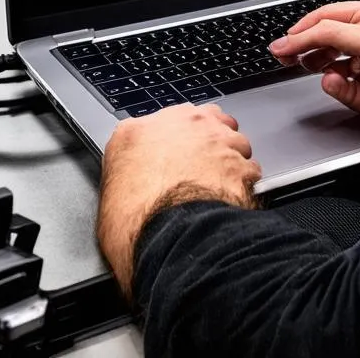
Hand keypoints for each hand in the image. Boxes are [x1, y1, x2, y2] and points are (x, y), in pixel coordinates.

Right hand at [97, 103, 260, 297]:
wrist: (172, 239)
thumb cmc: (136, 221)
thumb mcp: (110, 188)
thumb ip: (125, 169)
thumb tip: (128, 182)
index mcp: (142, 130)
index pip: (161, 122)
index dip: (172, 141)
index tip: (173, 157)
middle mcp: (183, 126)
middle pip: (203, 121)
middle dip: (206, 140)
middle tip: (199, 169)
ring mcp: (217, 141)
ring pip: (233, 140)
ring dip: (229, 160)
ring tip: (218, 188)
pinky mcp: (243, 164)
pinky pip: (250, 170)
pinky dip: (245, 184)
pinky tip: (233, 201)